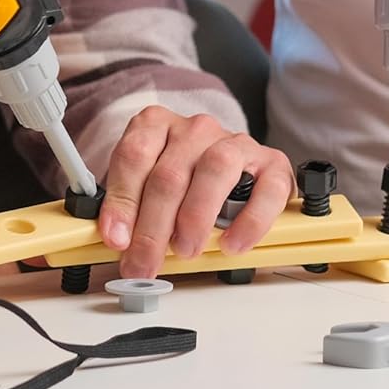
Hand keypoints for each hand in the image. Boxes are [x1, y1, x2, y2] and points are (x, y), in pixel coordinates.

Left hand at [95, 107, 292, 278]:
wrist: (230, 169)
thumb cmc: (181, 183)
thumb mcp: (145, 189)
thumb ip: (129, 208)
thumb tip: (116, 241)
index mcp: (157, 124)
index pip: (134, 156)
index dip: (122, 202)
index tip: (116, 239)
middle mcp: (196, 129)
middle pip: (170, 174)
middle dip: (153, 228)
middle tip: (145, 263)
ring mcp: (236, 143)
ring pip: (215, 170)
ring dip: (196, 217)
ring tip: (185, 250)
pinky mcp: (272, 164)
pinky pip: (265, 190)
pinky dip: (249, 222)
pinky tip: (231, 244)